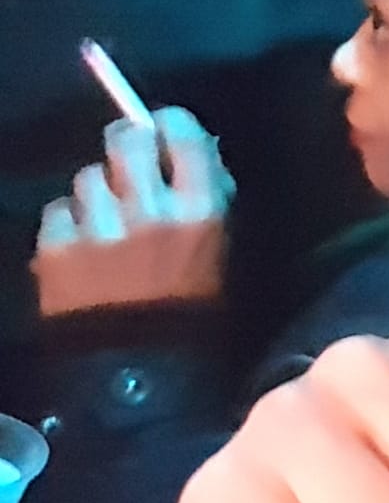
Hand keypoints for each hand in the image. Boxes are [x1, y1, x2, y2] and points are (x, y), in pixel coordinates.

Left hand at [32, 107, 235, 317]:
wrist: (138, 377)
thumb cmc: (191, 317)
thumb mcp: (218, 254)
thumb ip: (207, 202)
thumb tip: (195, 157)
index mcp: (199, 210)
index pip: (182, 135)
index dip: (170, 125)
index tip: (165, 129)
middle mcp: (148, 209)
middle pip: (127, 139)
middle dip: (127, 144)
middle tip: (129, 160)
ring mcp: (98, 226)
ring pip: (88, 176)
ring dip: (97, 192)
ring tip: (105, 221)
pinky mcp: (57, 247)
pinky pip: (58, 211)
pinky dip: (68, 223)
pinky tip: (81, 247)